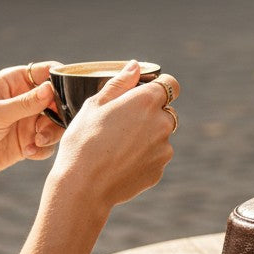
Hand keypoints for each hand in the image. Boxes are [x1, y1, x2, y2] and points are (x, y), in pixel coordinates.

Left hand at [0, 62, 63, 182]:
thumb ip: (25, 103)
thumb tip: (50, 88)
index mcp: (16, 81)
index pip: (47, 72)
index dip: (60, 80)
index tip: (67, 94)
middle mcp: (26, 98)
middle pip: (58, 99)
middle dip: (58, 114)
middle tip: (46, 126)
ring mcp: (29, 120)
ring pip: (56, 123)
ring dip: (50, 133)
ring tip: (36, 142)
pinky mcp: (30, 140)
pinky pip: (48, 143)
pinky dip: (42, 148)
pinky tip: (27, 152)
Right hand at [48, 60, 179, 212]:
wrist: (83, 187)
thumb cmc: (83, 141)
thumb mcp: (95, 105)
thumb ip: (119, 83)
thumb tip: (135, 66)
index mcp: (147, 101)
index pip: (171, 84)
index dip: (159, 86)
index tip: (144, 93)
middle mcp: (162, 123)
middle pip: (166, 111)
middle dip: (150, 114)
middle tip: (121, 124)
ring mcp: (164, 149)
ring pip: (160, 136)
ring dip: (147, 137)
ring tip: (116, 147)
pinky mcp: (159, 169)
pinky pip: (155, 157)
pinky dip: (143, 157)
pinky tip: (119, 163)